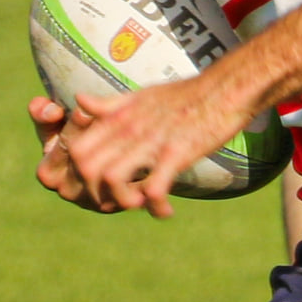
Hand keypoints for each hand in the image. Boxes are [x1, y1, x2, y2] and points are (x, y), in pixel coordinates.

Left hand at [38, 74, 255, 218]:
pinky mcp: (176, 154)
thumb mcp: (141, 95)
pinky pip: (153, 189)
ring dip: (122, 201)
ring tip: (140, 205)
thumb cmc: (185, 95)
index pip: (76, 148)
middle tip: (117, 203)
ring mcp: (151, 141)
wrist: (224, 89)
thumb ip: (109, 104)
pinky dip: (156, 207)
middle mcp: (128, 129)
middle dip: (96, 194)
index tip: (98, 185)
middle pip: (86, 168)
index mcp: (117, 117)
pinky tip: (165, 212)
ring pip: (112, 180)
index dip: (80, 174)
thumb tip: (79, 101)